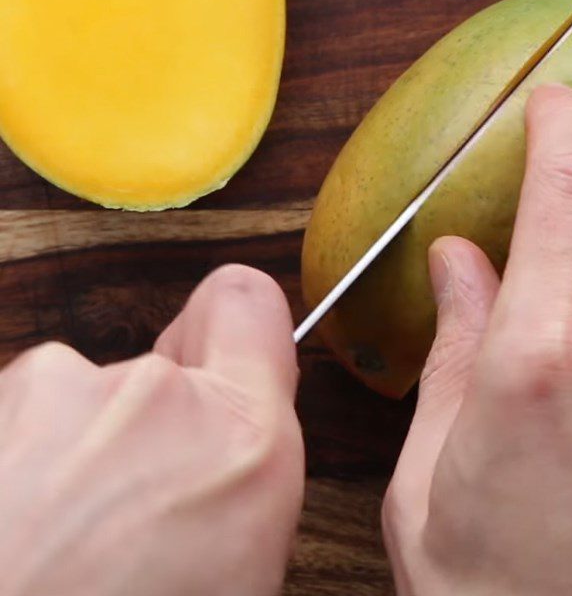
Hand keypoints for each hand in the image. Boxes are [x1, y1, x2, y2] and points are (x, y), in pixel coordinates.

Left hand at [0, 264, 302, 595]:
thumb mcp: (230, 586)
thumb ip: (235, 481)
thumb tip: (215, 445)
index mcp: (239, 447)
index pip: (247, 303)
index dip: (228, 333)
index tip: (210, 367)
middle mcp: (150, 397)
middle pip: (155, 373)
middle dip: (141, 431)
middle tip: (110, 527)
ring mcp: (44, 396)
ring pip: (69, 404)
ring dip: (59, 460)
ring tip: (36, 556)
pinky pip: (4, 429)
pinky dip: (4, 474)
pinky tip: (5, 544)